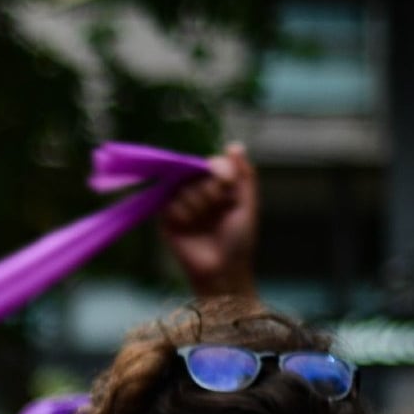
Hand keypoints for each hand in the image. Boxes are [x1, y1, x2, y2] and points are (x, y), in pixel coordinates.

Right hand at [159, 144, 257, 300]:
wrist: (222, 268)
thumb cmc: (240, 240)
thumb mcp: (247, 204)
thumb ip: (244, 175)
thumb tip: (234, 145)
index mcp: (219, 188)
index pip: (212, 164)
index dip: (219, 171)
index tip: (228, 185)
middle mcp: (199, 193)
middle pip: (196, 174)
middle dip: (211, 192)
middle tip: (219, 211)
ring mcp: (181, 204)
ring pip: (183, 188)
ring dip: (197, 206)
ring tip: (204, 224)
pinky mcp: (166, 218)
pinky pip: (170, 203)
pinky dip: (182, 215)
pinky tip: (189, 228)